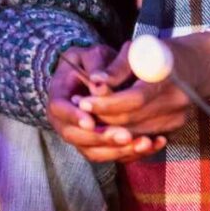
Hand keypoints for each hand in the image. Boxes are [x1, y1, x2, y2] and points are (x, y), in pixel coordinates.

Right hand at [47, 44, 165, 162]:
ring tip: (142, 143)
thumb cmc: (95, 62)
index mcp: (59, 95)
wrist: (99, 75)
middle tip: (124, 135)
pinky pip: (110, 156)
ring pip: (92, 152)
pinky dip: (130, 154)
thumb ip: (97, 65)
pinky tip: (151, 145)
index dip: (73, 117)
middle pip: (74, 136)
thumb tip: (99, 84)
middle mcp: (65, 120)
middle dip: (100, 138)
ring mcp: (80, 134)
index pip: (58, 109)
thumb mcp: (93, 55)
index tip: (90, 122)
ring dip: (117, 151)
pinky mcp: (97, 144)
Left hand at [78, 33, 209, 135]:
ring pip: (135, 132)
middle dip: (101, 117)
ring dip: (107, 128)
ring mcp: (176, 117)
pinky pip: (143, 135)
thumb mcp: (139, 49)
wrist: (198, 65)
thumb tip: (94, 81)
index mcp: (167, 78)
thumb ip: (116, 68)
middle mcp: (175, 102)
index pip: (133, 99)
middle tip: (78, 109)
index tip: (82, 101)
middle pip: (131, 119)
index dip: (106, 103)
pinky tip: (104, 126)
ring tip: (86, 118)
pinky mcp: (174, 126)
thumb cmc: (162, 52)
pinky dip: (122, 133)